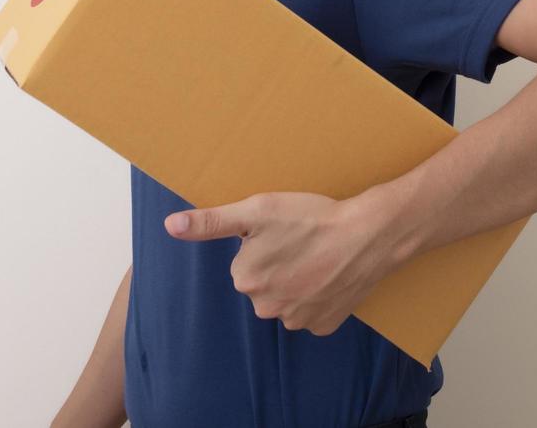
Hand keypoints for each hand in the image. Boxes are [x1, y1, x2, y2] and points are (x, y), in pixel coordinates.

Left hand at [164, 191, 394, 336]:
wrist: (367, 235)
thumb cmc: (309, 218)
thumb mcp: (255, 210)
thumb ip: (210, 222)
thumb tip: (169, 225)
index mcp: (246, 279)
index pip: (244, 262)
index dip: (262, 243)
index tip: (283, 231)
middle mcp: (267, 308)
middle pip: (264, 283)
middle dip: (277, 265)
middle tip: (301, 242)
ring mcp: (298, 321)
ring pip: (287, 298)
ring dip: (298, 281)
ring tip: (318, 256)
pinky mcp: (325, 326)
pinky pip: (312, 311)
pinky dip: (319, 296)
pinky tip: (330, 275)